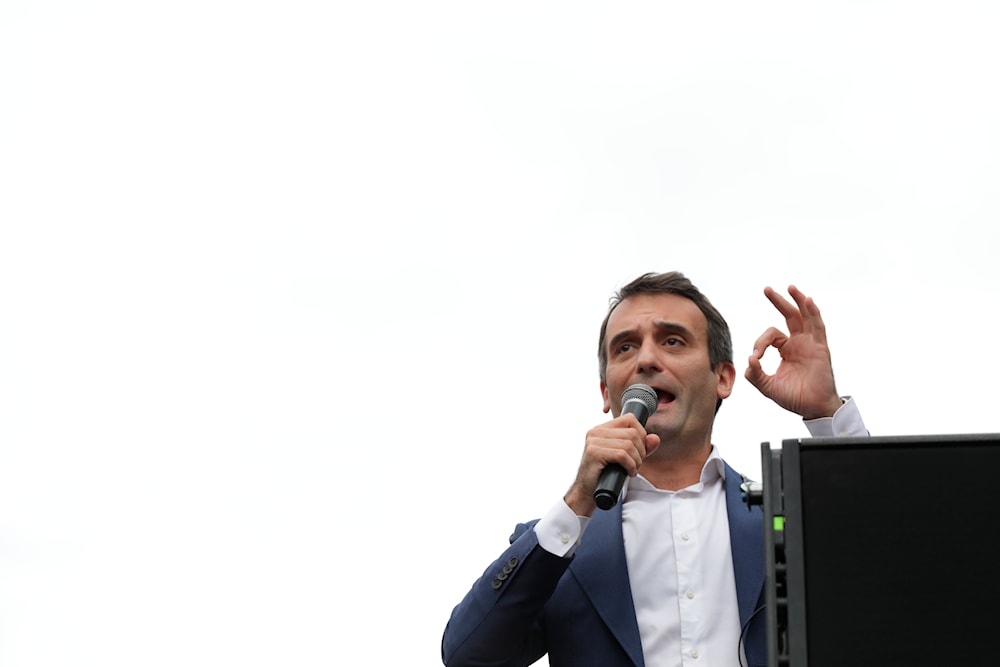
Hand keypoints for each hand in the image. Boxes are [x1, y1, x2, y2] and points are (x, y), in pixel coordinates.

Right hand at [563, 414, 659, 515]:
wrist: (587, 492)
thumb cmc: (605, 474)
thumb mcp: (626, 458)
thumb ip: (641, 447)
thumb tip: (655, 438)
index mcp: (602, 429)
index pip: (629, 419)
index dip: (641, 434)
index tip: (639, 450)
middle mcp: (596, 432)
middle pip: (632, 433)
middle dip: (641, 451)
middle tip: (636, 464)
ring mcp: (593, 441)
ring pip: (628, 444)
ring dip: (636, 460)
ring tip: (632, 469)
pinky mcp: (594, 453)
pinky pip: (622, 455)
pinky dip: (630, 465)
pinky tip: (628, 472)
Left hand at [745, 285, 842, 419]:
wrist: (812, 408)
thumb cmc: (793, 397)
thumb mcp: (767, 386)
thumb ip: (755, 374)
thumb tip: (749, 359)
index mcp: (786, 349)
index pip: (771, 336)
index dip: (760, 343)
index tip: (756, 357)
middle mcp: (799, 343)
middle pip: (789, 316)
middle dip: (778, 301)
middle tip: (766, 289)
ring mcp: (811, 344)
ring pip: (805, 317)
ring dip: (798, 300)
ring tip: (790, 287)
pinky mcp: (821, 348)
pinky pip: (818, 327)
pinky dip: (813, 313)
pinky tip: (808, 301)